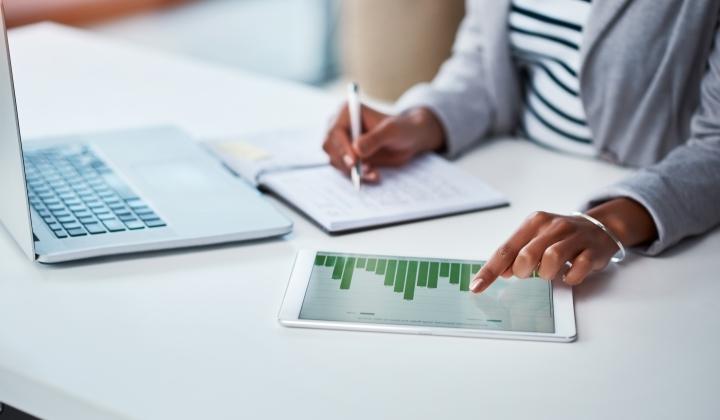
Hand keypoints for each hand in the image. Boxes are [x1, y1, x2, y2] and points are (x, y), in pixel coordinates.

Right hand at [323, 105, 445, 180]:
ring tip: (373, 172)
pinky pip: (344, 169)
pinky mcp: (347, 156)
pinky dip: (357, 176)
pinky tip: (373, 175)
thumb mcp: (392, 132)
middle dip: (344, 161)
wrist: (409, 139)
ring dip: (352, 171)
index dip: (341, 147)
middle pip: (329, 147)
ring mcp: (342, 142)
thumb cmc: (402, 129)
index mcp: (347, 112)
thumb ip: (375, 139)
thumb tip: (356, 149)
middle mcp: (340, 125)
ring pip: (335, 160)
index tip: (354, 161)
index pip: (334, 131)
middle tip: (363, 171)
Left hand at [470, 198, 657, 292]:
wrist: (600, 227)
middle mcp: (553, 226)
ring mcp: (574, 237)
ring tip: (550, 273)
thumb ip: (517, 253)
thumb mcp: (536, 239)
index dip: (490, 270)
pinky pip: (577, 269)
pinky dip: (570, 277)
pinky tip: (568, 274)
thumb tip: (502, 272)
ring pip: (552, 259)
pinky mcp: (593, 250)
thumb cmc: (560, 237)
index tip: (476, 287)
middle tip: (527, 274)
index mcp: (534, 222)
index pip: (505, 249)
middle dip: (522, 271)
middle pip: (527, 254)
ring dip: (546, 274)